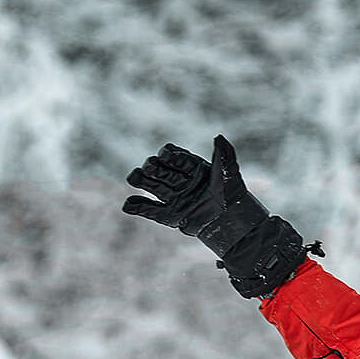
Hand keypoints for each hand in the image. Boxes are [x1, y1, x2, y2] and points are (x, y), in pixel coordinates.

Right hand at [123, 135, 309, 297]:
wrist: (232, 222)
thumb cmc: (233, 195)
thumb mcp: (229, 172)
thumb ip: (224, 153)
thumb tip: (218, 136)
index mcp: (191, 168)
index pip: (174, 157)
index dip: (168, 156)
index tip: (165, 154)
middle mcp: (180, 182)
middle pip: (159, 171)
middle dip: (152, 168)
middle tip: (149, 167)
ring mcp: (173, 198)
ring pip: (152, 187)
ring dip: (141, 181)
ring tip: (133, 177)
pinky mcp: (170, 216)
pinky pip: (151, 211)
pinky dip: (138, 208)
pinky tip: (127, 206)